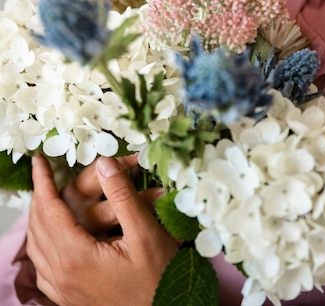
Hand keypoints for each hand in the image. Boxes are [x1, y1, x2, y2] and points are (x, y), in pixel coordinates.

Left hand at [27, 154, 177, 305]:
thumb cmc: (159, 280)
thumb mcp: (146, 233)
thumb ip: (122, 196)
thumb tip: (104, 162)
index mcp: (75, 257)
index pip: (49, 209)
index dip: (43, 181)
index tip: (39, 160)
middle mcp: (62, 276)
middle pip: (38, 226)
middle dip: (40, 195)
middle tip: (44, 172)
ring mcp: (63, 291)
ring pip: (36, 247)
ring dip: (38, 217)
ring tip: (46, 196)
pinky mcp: (68, 299)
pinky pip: (42, 267)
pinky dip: (41, 243)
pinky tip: (52, 235)